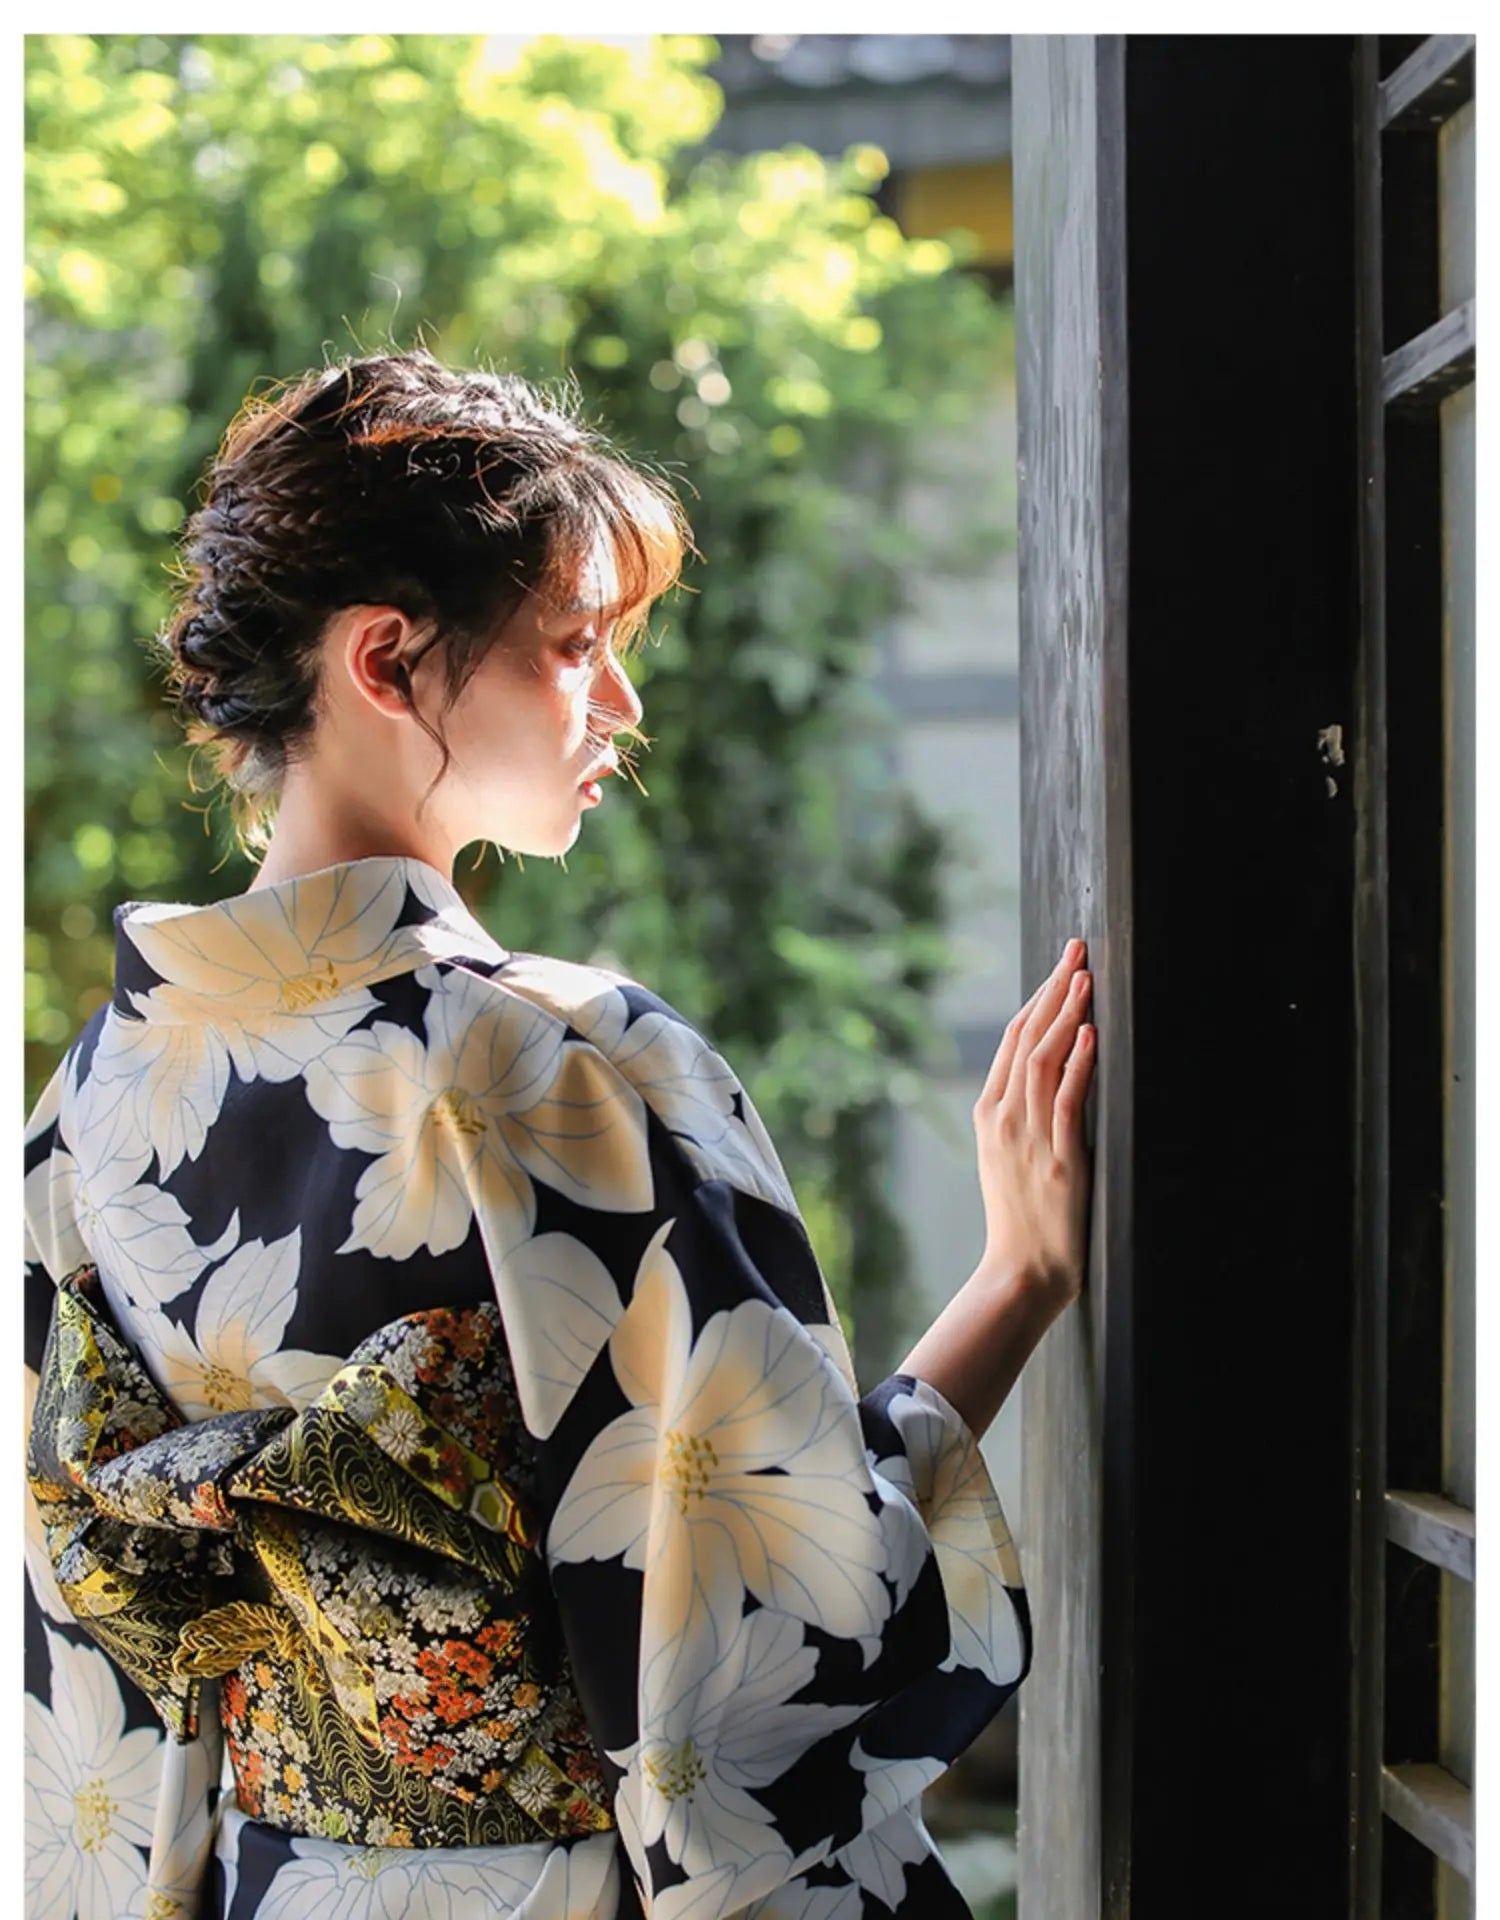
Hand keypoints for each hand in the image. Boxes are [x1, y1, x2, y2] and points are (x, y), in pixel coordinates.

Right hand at [972, 937, 1095, 1304]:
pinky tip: (1090, 1037)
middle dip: (1054, 990)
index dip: (1038, 997)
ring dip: (1067, 1016)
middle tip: (1078, 950)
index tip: (1061, 965)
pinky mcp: (1059, 1163)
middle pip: (1027, 1038)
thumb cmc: (1023, 1216)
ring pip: (1044, 1062)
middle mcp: (1004, 1118)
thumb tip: (1054, 1067)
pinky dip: (1078, 1066)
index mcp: (990, 1113)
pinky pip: (1066, 1104)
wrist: (1022, 1272)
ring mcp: (1029, 1139)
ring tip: (1085, 980)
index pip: (1012, 1039)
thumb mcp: (1010, 1154)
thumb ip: (1024, 1111)